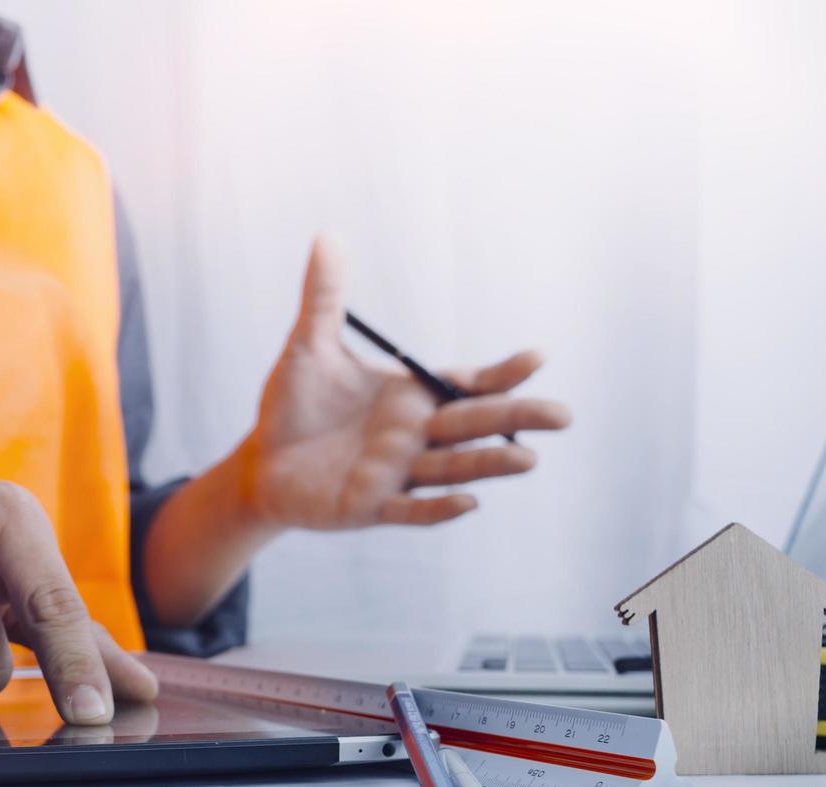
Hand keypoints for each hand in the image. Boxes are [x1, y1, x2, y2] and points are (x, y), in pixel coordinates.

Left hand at [236, 236, 570, 529]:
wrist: (262, 462)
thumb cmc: (293, 406)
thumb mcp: (308, 347)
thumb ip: (323, 298)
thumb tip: (325, 235)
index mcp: (412, 397)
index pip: (468, 384)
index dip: (502, 373)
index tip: (537, 356)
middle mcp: (415, 436)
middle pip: (474, 425)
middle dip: (517, 419)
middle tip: (563, 416)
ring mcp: (398, 474)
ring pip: (452, 469)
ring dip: (488, 465)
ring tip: (528, 459)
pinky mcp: (371, 507)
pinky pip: (411, 511)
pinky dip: (438, 509)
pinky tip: (468, 503)